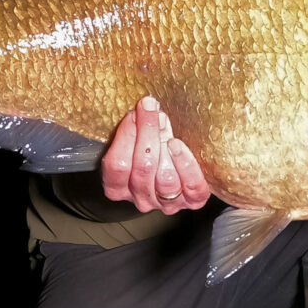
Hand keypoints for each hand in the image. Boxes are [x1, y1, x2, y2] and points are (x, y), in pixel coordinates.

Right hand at [101, 96, 210, 213]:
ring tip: (165, 124)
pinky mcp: (192, 201)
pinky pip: (191, 186)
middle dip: (147, 133)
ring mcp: (166, 203)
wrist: (180, 172)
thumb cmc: (152, 151)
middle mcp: (141, 199)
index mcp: (118, 187)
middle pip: (142, 169)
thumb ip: (136, 129)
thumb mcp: (136, 141)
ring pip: (165, 178)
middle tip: (152, 110)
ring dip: (165, 145)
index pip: (116, 166)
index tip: (134, 112)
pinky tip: (178, 145)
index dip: (125, 136)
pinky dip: (186, 164)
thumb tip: (147, 105)